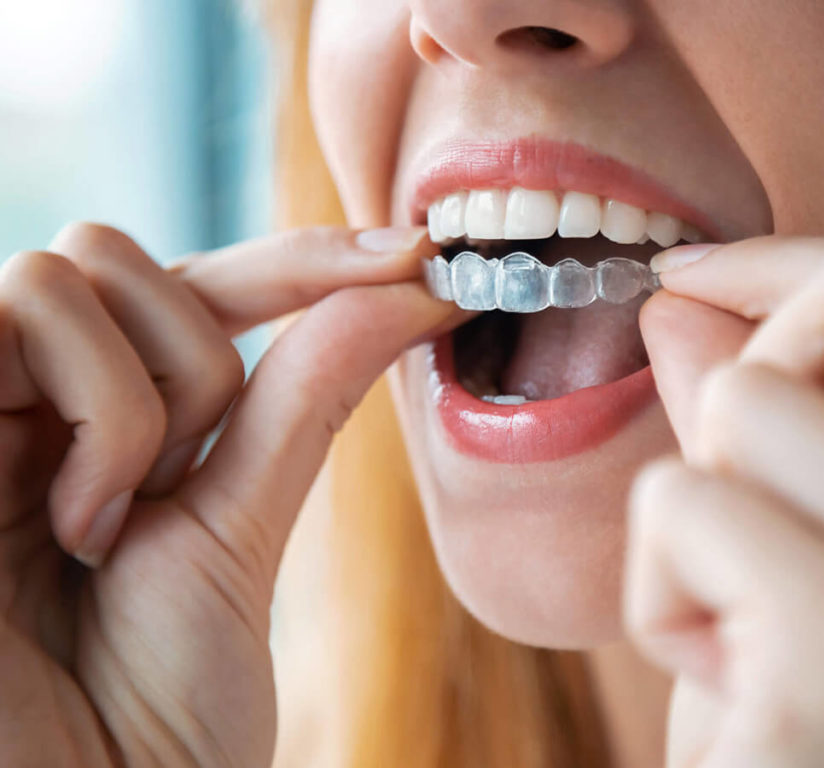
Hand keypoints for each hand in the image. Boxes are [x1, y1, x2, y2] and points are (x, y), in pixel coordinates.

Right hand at [0, 223, 456, 766]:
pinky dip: (99, 418)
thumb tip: (403, 287)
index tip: (417, 255)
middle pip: (117, 255)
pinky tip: (72, 528)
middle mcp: (21, 405)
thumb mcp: (241, 531)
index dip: (299, 260)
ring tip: (105, 527)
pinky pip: (22, 313)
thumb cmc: (155, 708)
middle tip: (172, 489)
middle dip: (189, 360)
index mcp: (96, 425)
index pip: (194, 291)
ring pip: (67, 271)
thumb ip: (301, 399)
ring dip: (137, 401)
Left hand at [626, 228, 823, 766]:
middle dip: (760, 361)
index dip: (785, 268)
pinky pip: (684, 504)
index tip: (693, 279)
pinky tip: (726, 685)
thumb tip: (683, 298)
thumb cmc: (802, 730)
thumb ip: (762, 421)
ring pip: (746, 406)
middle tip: (742, 486)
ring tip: (745, 629)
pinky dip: (662, 589)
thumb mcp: (795, 555)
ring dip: (699, 517)